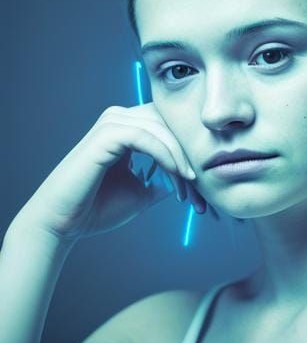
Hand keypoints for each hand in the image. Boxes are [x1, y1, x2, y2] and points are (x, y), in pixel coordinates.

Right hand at [18, 102, 208, 243]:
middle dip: (191, 157)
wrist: (67, 222)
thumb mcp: (145, 191)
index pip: (171, 129)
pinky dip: (167, 156)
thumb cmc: (101, 207)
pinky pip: (147, 138)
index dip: (191, 156)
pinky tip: (179, 176)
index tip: (203, 192)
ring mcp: (111, 124)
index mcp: (128, 129)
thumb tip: (195, 177)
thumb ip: (167, 178)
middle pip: (170, 125)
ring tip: (190, 187)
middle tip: (202, 190)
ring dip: (182, 160)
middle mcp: (119, 120)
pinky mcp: (106, 135)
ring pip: (162, 130)